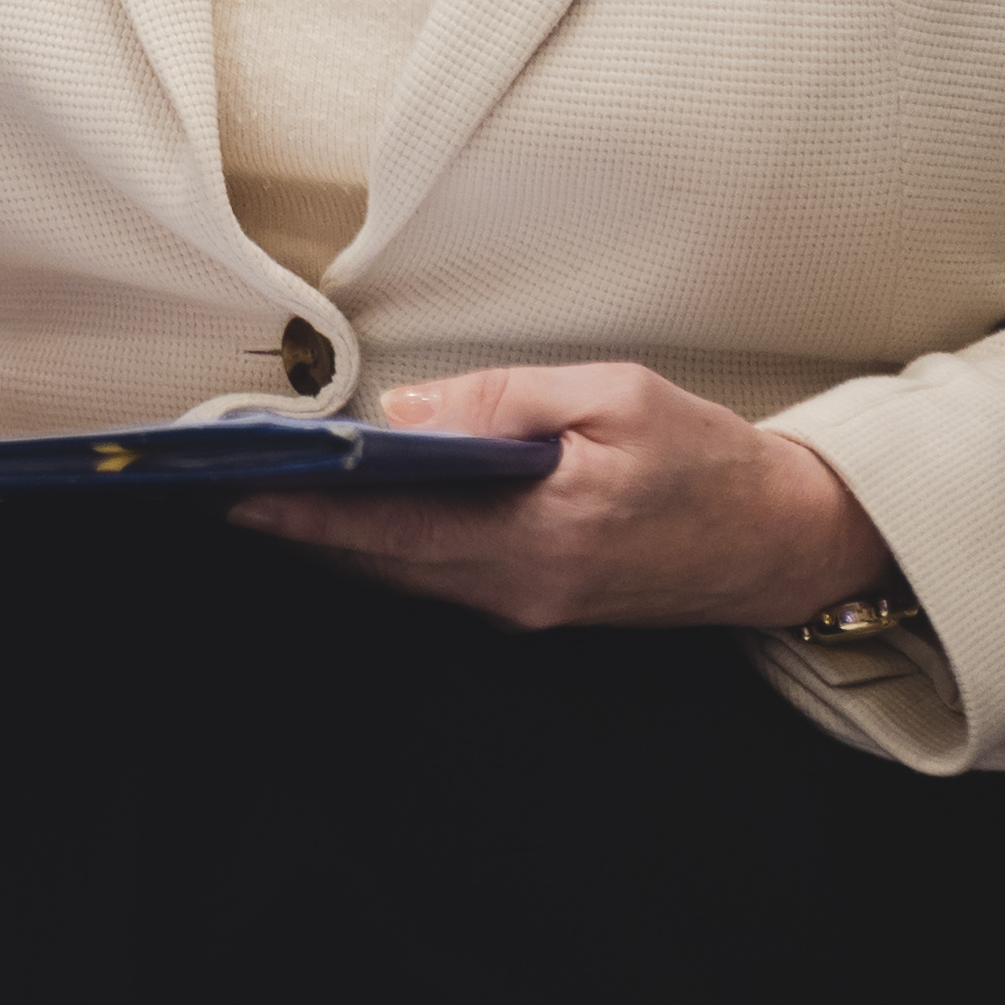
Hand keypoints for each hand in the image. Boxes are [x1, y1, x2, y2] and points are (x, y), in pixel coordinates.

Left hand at [229, 363, 891, 632]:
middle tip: (220, 492)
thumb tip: (404, 414)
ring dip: (332, 541)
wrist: (784, 542)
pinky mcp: (535, 607)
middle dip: (297, 530)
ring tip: (264, 494)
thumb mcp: (615, 395)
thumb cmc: (711, 462)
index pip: (394, 528)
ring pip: (401, 577)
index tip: (237, 494)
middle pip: (379, 563)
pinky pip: (437, 580)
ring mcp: (526, 608)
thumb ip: (503, 401)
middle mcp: (521, 590)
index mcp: (541, 535)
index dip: (308, 513)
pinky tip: (352, 515)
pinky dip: (384, 548)